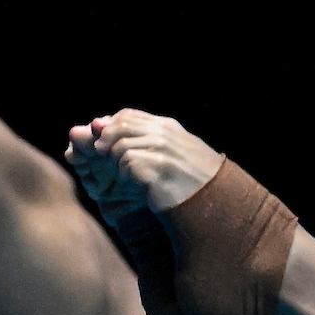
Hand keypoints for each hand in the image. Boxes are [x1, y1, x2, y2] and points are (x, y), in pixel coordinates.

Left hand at [65, 110, 224, 215]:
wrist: (213, 199)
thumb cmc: (190, 179)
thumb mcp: (171, 152)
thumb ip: (142, 139)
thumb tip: (101, 126)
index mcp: (167, 126)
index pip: (127, 115)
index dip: (110, 127)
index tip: (107, 144)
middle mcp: (164, 133)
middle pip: (119, 127)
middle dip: (108, 144)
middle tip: (112, 162)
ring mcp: (162, 148)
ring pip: (120, 145)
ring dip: (117, 163)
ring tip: (128, 175)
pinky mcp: (157, 165)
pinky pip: (126, 163)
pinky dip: (125, 175)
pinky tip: (136, 183)